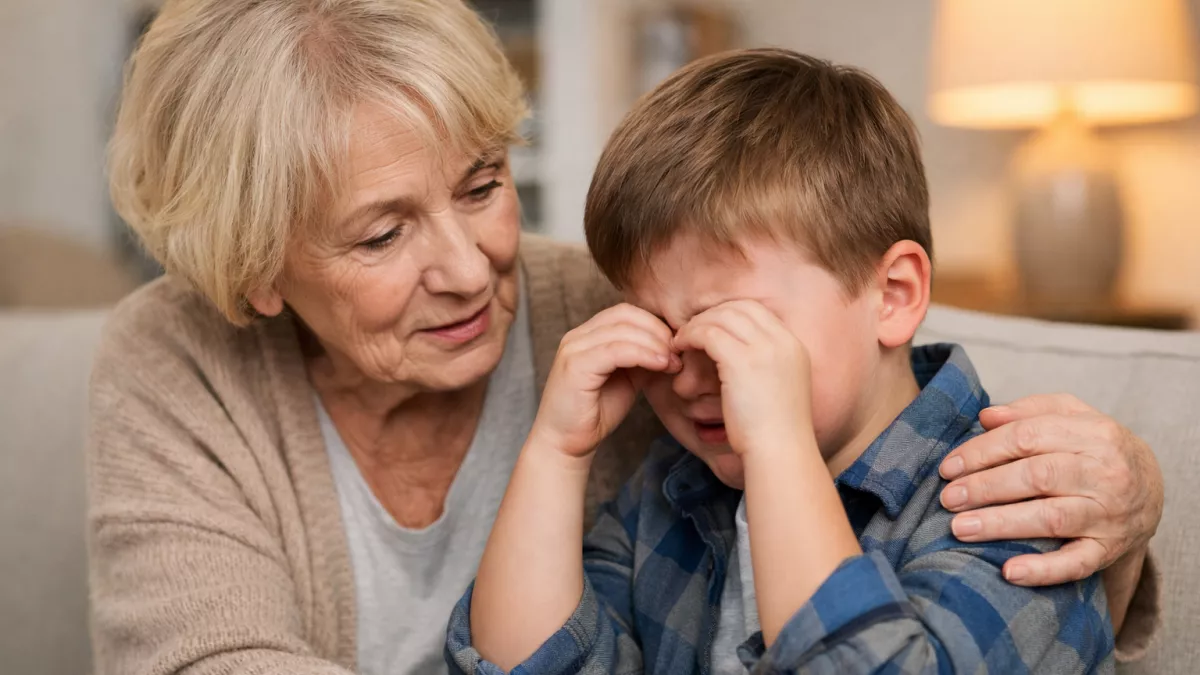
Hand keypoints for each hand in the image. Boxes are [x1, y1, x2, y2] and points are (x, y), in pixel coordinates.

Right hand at [531, 304, 679, 458]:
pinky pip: (616, 350)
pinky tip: (660, 365)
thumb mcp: (627, 379)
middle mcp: (577, 336)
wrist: (566, 443)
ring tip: (673, 362)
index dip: (655, 324)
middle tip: (678, 352)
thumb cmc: (595, 413)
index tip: (676, 346)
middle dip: (657, 331)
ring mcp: (574, 348)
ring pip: (623, 329)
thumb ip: (643, 358)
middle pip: (625, 315)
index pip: (626, 312)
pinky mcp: (575, 365)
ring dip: (654, 343)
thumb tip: (673, 347)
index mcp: (588, 335)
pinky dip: (643, 354)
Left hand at [673, 300, 812, 454]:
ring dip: (697, 324)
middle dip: (712, 315)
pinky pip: (708, 334)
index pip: (757, 311)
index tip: (711, 328)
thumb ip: (765, 366)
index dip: (729, 314)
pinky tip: (679, 348)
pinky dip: (690, 336)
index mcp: (793, 346)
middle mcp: (782, 341)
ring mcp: (763, 349)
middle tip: (691, 330)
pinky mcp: (740, 361)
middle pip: (739, 307)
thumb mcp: (778, 389)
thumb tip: (738, 359)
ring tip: (681, 340)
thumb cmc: (774, 432)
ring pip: (721, 317)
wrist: (780, 452)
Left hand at [938, 393, 1163, 586]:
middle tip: (948, 498)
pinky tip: (1008, 572)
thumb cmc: (1095, 447)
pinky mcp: (1109, 549)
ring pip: (1052, 518)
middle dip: (986, 487)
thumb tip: (986, 416)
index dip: (983, 452)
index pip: (1028, 437)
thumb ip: (1029, 411)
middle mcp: (1105, 473)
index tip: (949, 467)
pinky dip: (1043, 570)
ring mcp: (1109, 514)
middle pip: (1037, 477)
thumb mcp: (1072, 416)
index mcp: (1094, 434)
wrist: (1150, 488)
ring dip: (1001, 524)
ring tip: (960, 528)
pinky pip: (1077, 563)